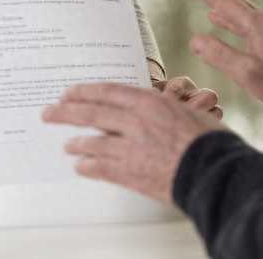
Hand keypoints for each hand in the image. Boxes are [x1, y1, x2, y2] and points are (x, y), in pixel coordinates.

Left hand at [42, 84, 227, 203]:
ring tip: (68, 145)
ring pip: (92, 141)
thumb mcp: (185, 112)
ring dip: (76, 143)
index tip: (69, 92)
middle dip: (65, 112)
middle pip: (91, 113)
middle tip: (49, 113)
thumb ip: (160, 111)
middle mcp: (134, 120)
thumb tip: (145, 111)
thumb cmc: (207, 142)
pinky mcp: (129, 171)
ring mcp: (129, 146)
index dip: (84, 91)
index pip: (107, 91)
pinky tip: (81, 167)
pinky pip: (99, 167)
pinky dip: (87, 166)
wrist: (213, 171)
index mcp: (149, 102)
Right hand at [184, 0, 262, 113]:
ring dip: (218, 1)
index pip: (223, 1)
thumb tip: (195, 40)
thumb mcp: (245, 72)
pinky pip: (242, 21)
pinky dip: (227, 17)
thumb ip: (219, 55)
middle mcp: (262, 21)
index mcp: (255, 25)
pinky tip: (218, 18)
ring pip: (237, 9)